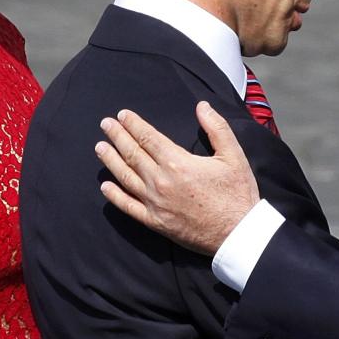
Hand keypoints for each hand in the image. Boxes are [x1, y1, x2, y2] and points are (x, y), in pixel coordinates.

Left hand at [96, 101, 260, 254]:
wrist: (238, 233)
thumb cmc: (237, 193)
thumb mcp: (233, 155)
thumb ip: (216, 127)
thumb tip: (201, 106)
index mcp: (178, 162)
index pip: (148, 137)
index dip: (134, 125)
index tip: (122, 115)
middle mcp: (161, 181)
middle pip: (133, 154)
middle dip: (117, 136)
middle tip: (105, 124)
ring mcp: (155, 203)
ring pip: (126, 177)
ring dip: (111, 160)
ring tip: (100, 147)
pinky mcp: (155, 222)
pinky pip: (129, 207)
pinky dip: (115, 196)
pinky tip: (105, 186)